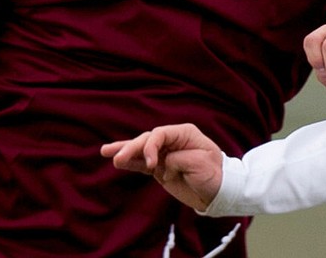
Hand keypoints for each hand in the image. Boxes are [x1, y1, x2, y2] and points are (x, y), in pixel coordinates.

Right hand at [101, 123, 223, 210]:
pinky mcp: (159, 169)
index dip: (150, 147)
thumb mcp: (201, 164)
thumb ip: (180, 160)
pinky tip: (115, 160)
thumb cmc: (214, 174)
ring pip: (140, 150)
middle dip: (131, 148)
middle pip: (147, 140)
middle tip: (117, 158)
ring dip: (124, 151)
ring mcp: (164, 154)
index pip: (160, 134)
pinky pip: (141, 164)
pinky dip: (130, 162)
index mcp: (184, 133)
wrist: (219, 192)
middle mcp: (172, 141)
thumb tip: (164, 164)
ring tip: (106, 152)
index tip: (151, 165)